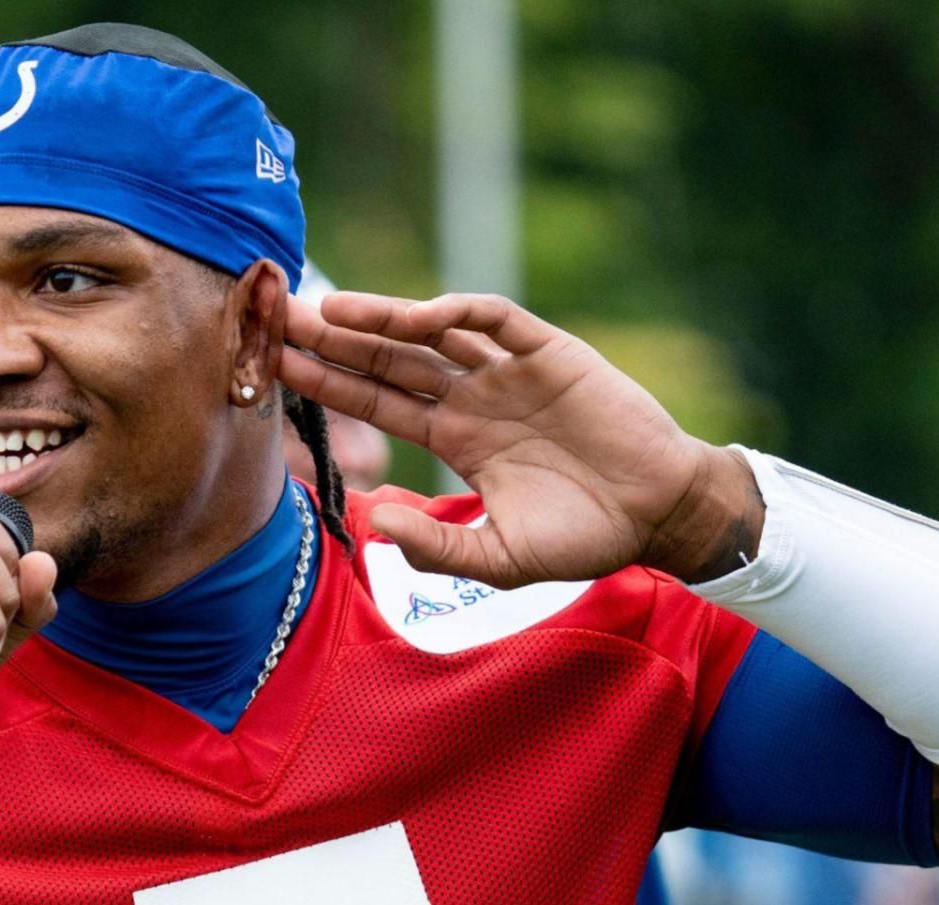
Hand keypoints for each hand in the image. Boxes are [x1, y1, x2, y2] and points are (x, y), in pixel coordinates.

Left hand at [281, 291, 758, 587]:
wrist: (659, 514)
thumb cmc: (583, 538)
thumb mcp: (499, 559)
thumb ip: (436, 547)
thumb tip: (373, 522)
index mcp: (457, 438)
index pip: (377, 402)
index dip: (330, 382)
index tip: (279, 366)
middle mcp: (474, 397)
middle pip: (389, 359)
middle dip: (337, 338)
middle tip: (280, 318)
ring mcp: (509, 372)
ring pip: (432, 334)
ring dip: (384, 319)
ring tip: (330, 309)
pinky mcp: (549, 353)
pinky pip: (496, 320)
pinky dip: (457, 312)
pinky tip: (416, 315)